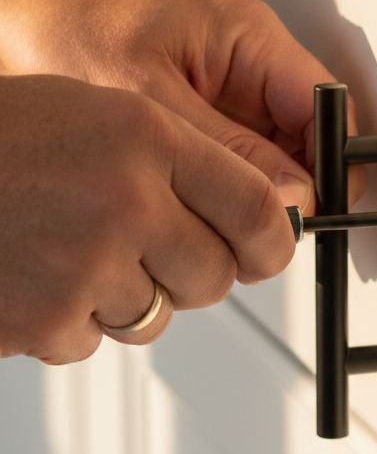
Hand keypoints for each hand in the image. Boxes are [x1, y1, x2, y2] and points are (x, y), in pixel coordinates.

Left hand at [0, 0, 362, 209]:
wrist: (21, 24)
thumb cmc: (70, 34)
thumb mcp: (148, 100)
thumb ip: (225, 150)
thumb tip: (291, 196)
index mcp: (250, 38)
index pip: (328, 107)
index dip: (334, 167)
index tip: (317, 213)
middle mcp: (251, 65)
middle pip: (312, 143)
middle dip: (294, 192)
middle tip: (255, 230)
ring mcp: (233, 94)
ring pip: (282, 164)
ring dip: (258, 200)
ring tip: (215, 217)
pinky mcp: (211, 120)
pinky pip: (244, 167)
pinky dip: (230, 197)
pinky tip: (200, 209)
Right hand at [0, 74, 295, 362]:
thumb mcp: (96, 111)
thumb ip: (179, 161)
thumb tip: (262, 222)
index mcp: (145, 135)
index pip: (257, 208)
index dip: (270, 239)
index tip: (266, 247)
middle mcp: (125, 200)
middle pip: (214, 277)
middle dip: (186, 270)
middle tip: (139, 244)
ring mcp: (84, 266)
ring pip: (155, 315)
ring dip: (120, 295)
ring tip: (63, 245)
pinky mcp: (43, 322)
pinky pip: (91, 342)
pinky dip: (65, 320)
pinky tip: (29, 272)